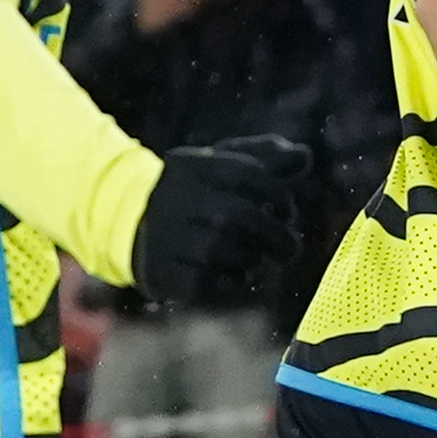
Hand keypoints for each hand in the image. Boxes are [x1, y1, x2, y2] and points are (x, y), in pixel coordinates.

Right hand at [127, 134, 317, 305]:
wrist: (133, 224)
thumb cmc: (197, 194)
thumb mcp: (224, 167)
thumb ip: (265, 158)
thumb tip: (303, 156)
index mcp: (193, 165)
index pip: (250, 173)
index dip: (278, 195)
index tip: (285, 211)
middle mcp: (176, 196)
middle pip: (239, 215)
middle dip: (274, 235)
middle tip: (289, 249)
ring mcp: (165, 234)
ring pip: (224, 250)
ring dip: (252, 259)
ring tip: (255, 258)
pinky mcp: (162, 269)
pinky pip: (207, 281)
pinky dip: (229, 281)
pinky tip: (232, 275)